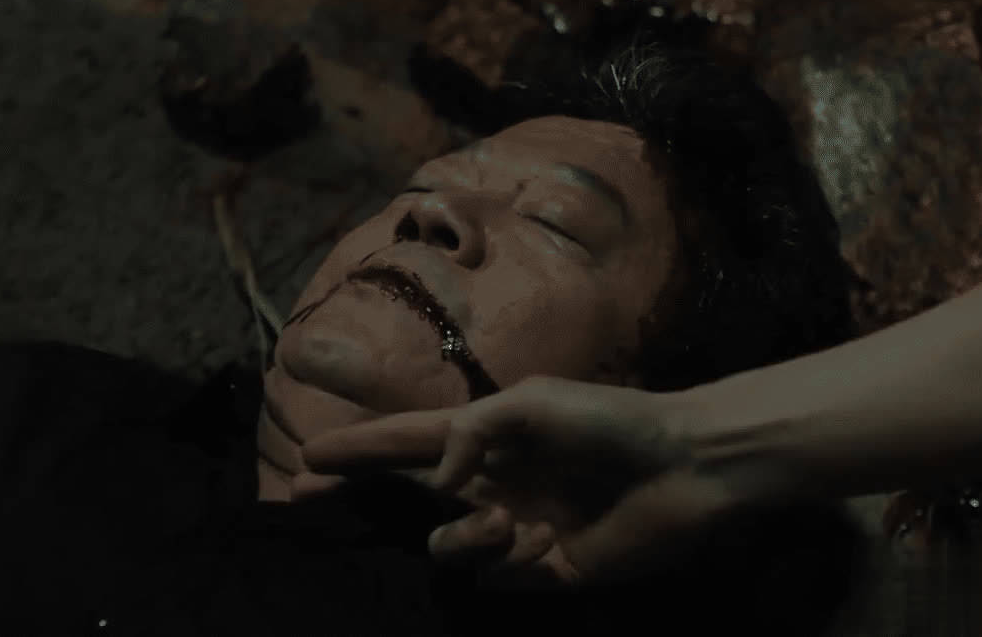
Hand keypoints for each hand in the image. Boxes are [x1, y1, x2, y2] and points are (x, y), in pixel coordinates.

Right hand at [298, 376, 740, 589]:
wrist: (680, 468)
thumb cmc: (609, 421)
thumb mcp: (530, 404)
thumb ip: (469, 433)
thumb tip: (437, 481)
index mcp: (489, 438)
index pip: (407, 444)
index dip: (359, 451)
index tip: (308, 459)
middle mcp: (493, 484)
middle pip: (407, 496)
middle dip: (357, 494)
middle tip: (301, 497)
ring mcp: (515, 530)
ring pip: (449, 548)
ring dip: (465, 538)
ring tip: (506, 524)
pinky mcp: (544, 572)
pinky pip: (495, 577)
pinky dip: (510, 561)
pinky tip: (544, 544)